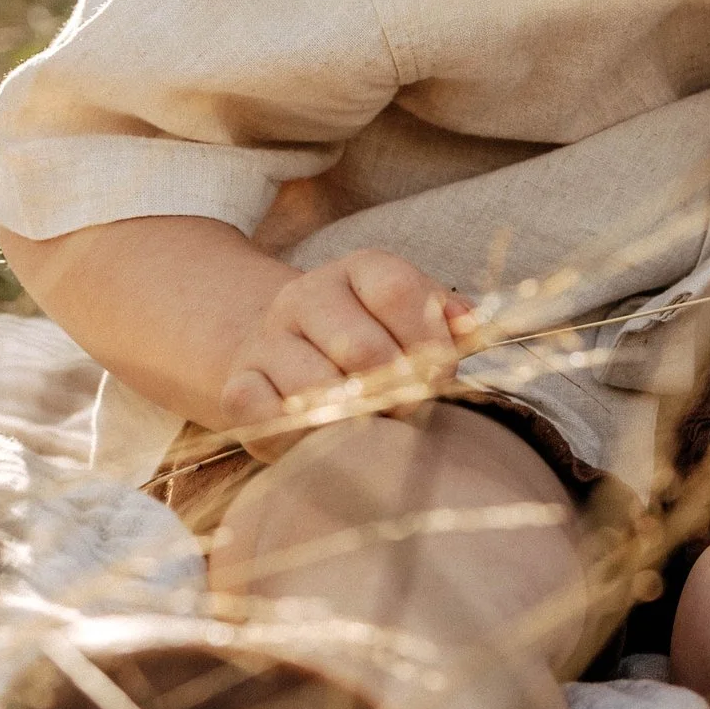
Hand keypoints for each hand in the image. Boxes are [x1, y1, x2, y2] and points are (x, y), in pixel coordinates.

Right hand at [217, 250, 474, 437]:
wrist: (289, 354)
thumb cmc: (373, 342)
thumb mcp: (412, 320)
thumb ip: (448, 322)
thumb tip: (470, 325)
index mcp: (359, 270)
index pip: (398, 292)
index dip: (428, 341)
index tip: (441, 375)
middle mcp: (306, 296)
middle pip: (362, 348)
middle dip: (397, 392)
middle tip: (407, 411)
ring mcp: (267, 339)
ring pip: (318, 387)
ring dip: (355, 419)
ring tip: (372, 427)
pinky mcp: (238, 384)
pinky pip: (262, 413)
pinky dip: (300, 436)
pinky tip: (324, 438)